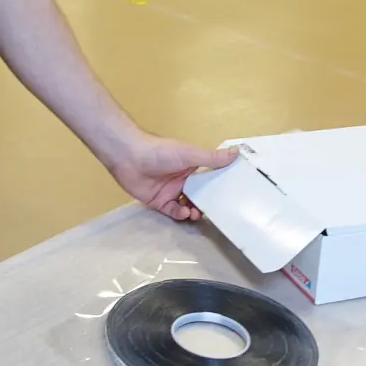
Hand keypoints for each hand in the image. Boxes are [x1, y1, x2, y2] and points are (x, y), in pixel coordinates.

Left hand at [105, 134, 235, 221]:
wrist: (129, 157)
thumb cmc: (160, 152)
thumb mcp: (190, 154)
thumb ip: (212, 157)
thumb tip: (237, 152)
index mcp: (191, 166)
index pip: (209, 178)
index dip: (219, 187)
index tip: (232, 197)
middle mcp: (182, 179)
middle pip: (199, 195)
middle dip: (208, 204)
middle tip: (216, 211)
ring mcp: (170, 191)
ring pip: (187, 205)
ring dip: (195, 210)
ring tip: (198, 213)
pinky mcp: (159, 202)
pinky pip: (173, 211)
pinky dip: (180, 214)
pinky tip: (185, 212)